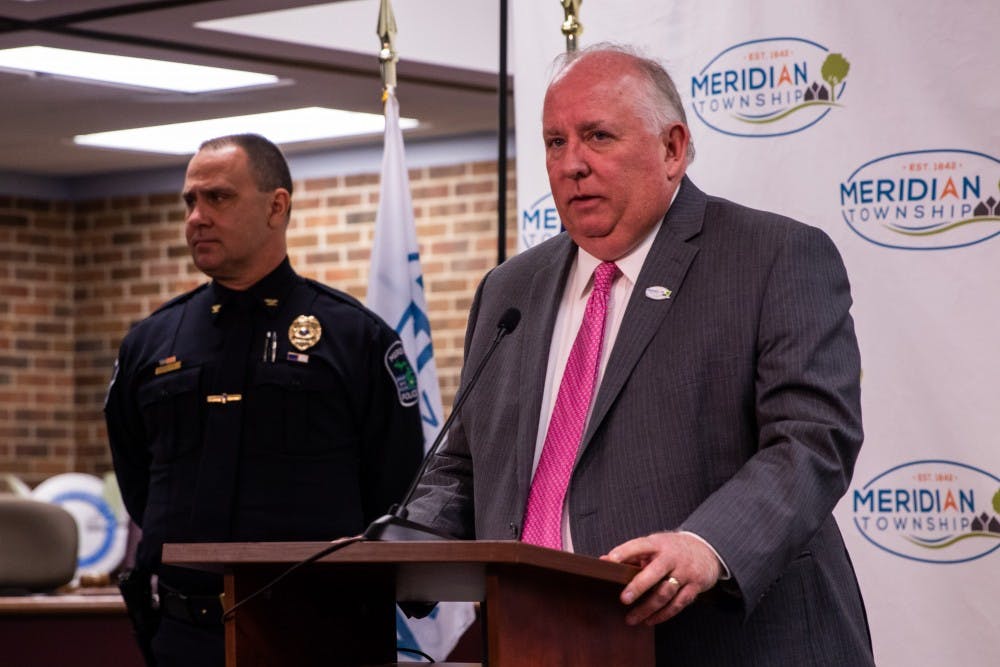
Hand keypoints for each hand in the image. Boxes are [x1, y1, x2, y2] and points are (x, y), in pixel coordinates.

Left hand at [601, 531, 720, 625]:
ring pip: (665, 593)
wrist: (706, 550)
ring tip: (631, 619)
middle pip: (654, 573)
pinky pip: (678, 604)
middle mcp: (671, 557)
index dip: (624, 552)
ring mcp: (684, 572)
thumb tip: (604, 561)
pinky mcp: (694, 586)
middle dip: (638, 587)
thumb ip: (631, 554)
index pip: (638, 546)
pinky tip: (650, 620)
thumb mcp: (654, 545)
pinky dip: (663, 615)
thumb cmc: (672, 549)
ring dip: (647, 608)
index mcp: (658, 544)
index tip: (610, 561)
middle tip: (623, 600)